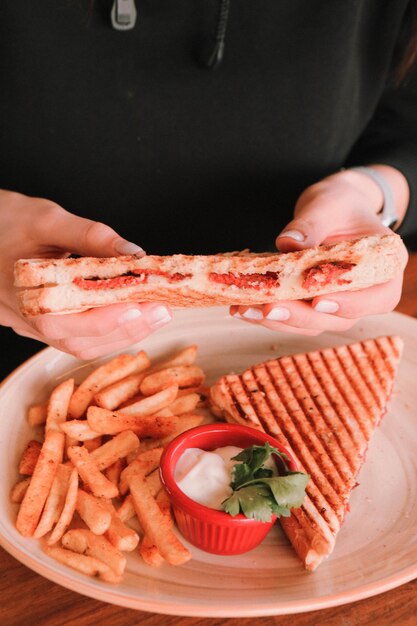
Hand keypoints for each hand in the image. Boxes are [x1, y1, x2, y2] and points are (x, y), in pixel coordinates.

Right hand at [0, 190, 171, 358]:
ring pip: (79, 344)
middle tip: (163, 311)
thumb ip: (92, 236)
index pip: (67, 322)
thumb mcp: (47, 218)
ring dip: (120, 334)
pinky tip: (129, 316)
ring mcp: (29, 325)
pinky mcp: (38, 323)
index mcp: (21, 294)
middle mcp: (24, 319)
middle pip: (79, 341)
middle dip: (126, 330)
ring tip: (154, 315)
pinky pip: (75, 337)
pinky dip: (106, 331)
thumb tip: (135, 254)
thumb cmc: (2, 221)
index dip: (108, 319)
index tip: (144, 305)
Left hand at [230, 167, 408, 334]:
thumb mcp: (328, 204)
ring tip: (244, 309)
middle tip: (268, 308)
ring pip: (312, 324)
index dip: (352, 304)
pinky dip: (266, 315)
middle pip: (339, 317)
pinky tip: (240, 308)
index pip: (379, 297)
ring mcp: (338, 304)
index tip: (320, 300)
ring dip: (277, 320)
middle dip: (301, 316)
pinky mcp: (312, 307)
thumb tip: (288, 243)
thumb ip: (312, 223)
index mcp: (384, 267)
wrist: (331, 211)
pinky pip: (293, 317)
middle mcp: (365, 293)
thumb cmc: (338, 205)